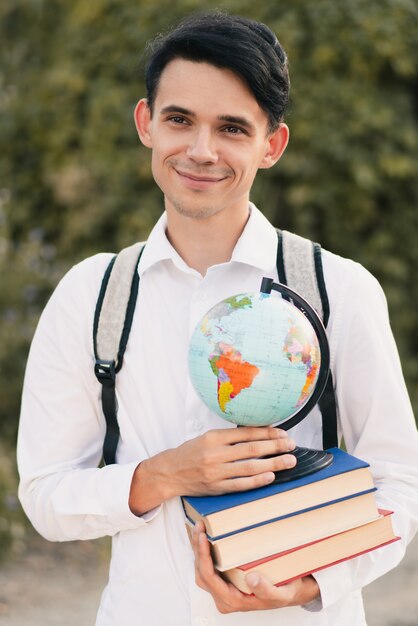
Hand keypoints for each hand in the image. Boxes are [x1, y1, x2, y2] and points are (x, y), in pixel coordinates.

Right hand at [129, 426, 295, 514]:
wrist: (170, 472)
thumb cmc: (191, 452)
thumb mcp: (207, 437)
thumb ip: (230, 437)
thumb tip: (259, 434)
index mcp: (213, 437)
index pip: (246, 433)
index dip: (267, 433)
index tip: (283, 433)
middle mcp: (215, 454)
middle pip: (251, 449)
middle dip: (275, 446)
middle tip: (291, 445)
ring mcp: (216, 472)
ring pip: (249, 467)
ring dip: (273, 464)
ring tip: (289, 461)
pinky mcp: (216, 487)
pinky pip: (241, 484)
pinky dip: (257, 480)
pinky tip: (271, 476)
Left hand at [192, 521, 319, 613]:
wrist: (286, 593)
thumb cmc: (282, 593)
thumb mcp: (280, 594)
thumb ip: (266, 589)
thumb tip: (251, 579)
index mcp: (232, 601)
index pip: (209, 578)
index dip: (203, 556)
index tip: (203, 538)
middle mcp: (223, 597)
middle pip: (201, 572)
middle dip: (197, 548)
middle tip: (199, 526)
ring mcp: (221, 590)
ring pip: (201, 569)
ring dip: (198, 548)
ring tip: (199, 528)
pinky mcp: (223, 581)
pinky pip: (207, 566)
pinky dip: (203, 550)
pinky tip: (203, 536)